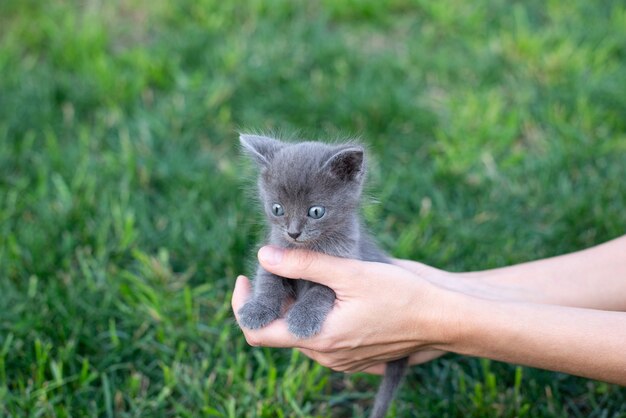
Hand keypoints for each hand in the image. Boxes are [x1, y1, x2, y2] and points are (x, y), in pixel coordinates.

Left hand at [232, 246, 457, 372]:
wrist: (443, 318)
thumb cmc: (402, 295)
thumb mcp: (350, 273)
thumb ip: (304, 264)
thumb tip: (264, 255)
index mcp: (318, 338)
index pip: (257, 333)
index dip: (242, 305)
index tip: (244, 277)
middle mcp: (325, 354)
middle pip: (279, 328)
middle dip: (274, 297)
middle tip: (282, 263)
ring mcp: (339, 357)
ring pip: (300, 330)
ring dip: (295, 303)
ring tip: (308, 271)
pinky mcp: (353, 353)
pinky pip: (321, 334)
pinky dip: (315, 311)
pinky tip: (330, 287)